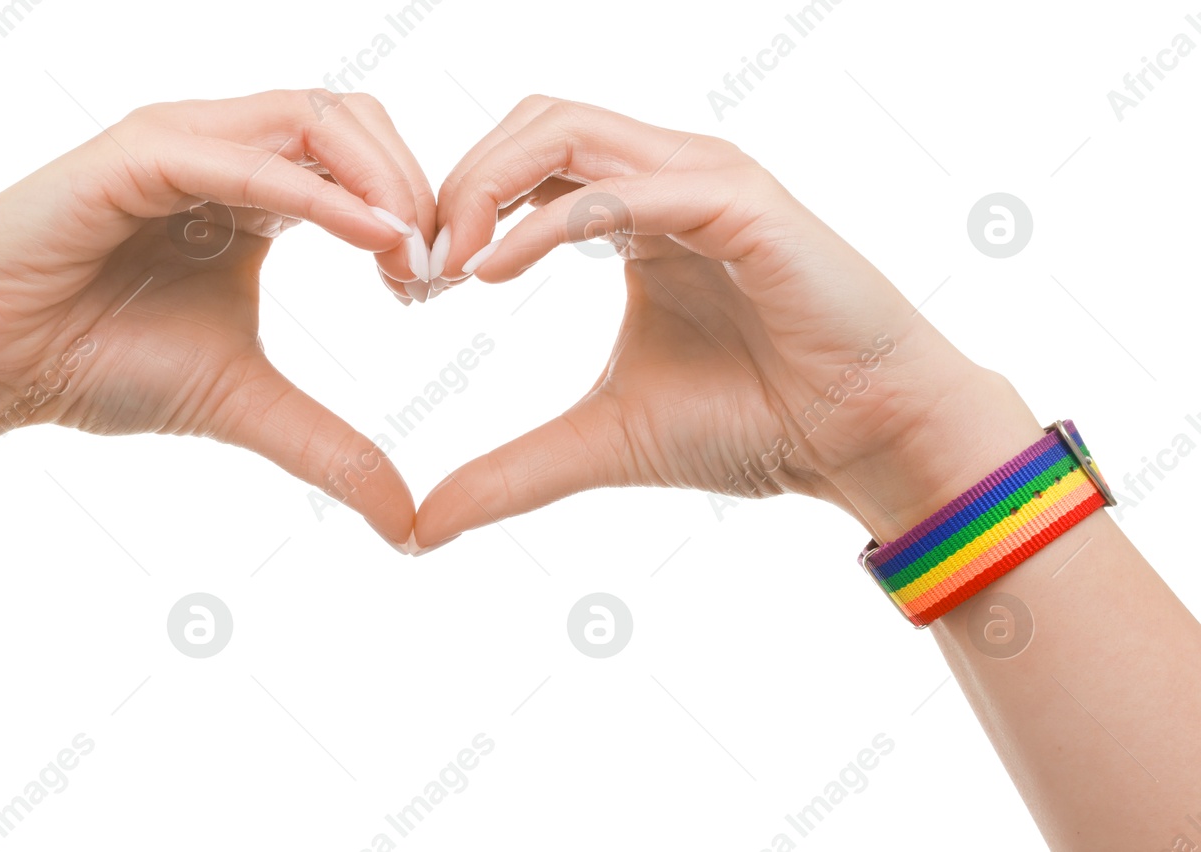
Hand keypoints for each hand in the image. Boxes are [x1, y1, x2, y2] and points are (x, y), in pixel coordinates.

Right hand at [0, 89, 443, 545]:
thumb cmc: (97, 362)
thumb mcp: (245, 402)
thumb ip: (328, 447)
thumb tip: (408, 524)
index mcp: (257, 191)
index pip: (366, 161)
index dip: (418, 210)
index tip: (441, 290)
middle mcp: (226, 149)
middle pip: (354, 121)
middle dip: (414, 184)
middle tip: (439, 269)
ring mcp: (182, 140)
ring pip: (309, 118)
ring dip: (377, 178)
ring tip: (410, 255)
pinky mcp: (135, 154)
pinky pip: (241, 156)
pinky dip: (312, 191)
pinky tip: (365, 238)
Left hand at [415, 96, 1043, 547]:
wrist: (865, 442)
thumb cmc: (755, 425)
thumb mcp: (602, 442)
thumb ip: (512, 472)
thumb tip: (421, 527)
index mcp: (635, 213)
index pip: (520, 166)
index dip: (452, 211)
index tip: (409, 288)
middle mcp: (665, 178)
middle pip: (530, 124)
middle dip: (454, 183)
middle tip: (412, 270)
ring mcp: (703, 180)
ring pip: (563, 129)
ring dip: (484, 185)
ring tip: (444, 264)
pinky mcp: (739, 203)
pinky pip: (619, 190)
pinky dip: (543, 222)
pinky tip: (492, 272)